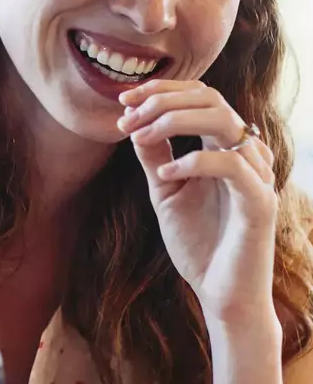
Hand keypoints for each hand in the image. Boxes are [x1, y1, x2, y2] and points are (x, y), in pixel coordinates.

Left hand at [117, 79, 277, 325]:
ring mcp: (257, 177)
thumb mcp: (165, 190)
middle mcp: (247, 156)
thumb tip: (134, 119)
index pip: (201, 97)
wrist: (220, 293)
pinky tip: (165, 172)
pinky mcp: (260, 203)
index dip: (163, 90)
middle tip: (126, 115)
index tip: (123, 98)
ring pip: (224, 121)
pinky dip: (194, 161)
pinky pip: (233, 165)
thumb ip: (154, 155)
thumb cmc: (198, 242)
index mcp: (226, 149)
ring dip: (173, 121)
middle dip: (162, 100)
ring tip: (139, 135)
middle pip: (211, 100)